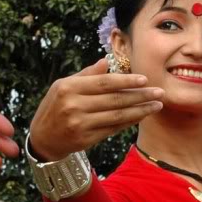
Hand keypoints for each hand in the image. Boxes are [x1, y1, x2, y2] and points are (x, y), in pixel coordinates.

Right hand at [28, 58, 163, 160]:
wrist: (42, 138)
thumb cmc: (54, 107)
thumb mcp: (62, 86)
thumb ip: (86, 75)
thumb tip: (106, 61)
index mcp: (69, 88)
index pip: (104, 83)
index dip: (126, 81)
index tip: (145, 80)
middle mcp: (74, 106)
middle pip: (114, 100)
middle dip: (140, 96)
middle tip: (159, 92)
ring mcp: (80, 124)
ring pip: (117, 116)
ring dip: (140, 111)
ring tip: (156, 105)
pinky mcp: (85, 140)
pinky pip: (112, 129)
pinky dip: (128, 122)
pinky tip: (141, 116)